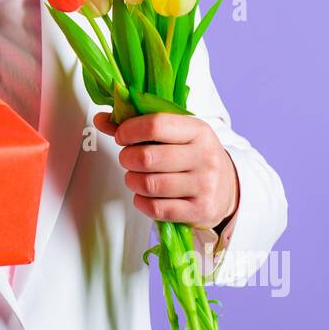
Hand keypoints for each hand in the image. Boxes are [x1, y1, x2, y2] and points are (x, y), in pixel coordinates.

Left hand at [93, 111, 238, 230]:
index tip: (121, 136)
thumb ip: (138, 126)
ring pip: (148, 184)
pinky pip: (156, 208)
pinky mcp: (199, 210)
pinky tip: (145, 195)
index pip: (156, 124)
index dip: (129, 130)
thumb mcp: (176, 135)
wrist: (228, 188)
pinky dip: (141, 202)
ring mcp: (204, 186)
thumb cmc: (194, 156)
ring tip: (134, 177)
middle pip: (147, 157)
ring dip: (131, 180)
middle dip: (127, 158)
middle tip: (128, 159)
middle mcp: (205, 157)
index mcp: (199, 131)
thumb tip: (100, 119)